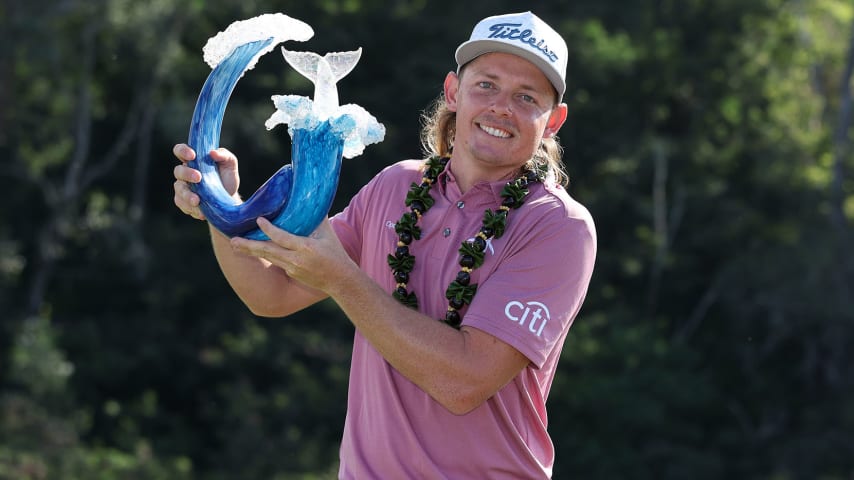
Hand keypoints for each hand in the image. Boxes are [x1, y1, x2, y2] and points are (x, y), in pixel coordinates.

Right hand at [172, 144, 240, 219]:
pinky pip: (181, 203)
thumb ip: (224, 155)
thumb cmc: (227, 178)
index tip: (193, 155)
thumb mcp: (230, 165)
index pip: (181, 150)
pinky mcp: (183, 201)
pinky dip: (190, 208)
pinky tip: (200, 211)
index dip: (183, 151)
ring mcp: (183, 187)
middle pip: (178, 171)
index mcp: (194, 160)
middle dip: (187, 174)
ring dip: (187, 195)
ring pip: (179, 189)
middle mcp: (185, 172)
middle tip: (199, 178)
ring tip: (197, 201)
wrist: (228, 200)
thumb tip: (213, 153)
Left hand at [230, 217, 351, 293]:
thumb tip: (309, 197)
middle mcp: (296, 260)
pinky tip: (252, 249)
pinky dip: (264, 254)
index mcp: (306, 248)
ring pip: (268, 257)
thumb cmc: (335, 253)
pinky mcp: (291, 273)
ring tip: (235, 245)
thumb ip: (316, 217)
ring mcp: (292, 269)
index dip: (269, 229)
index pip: (283, 238)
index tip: (258, 220)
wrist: (340, 280)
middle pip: (269, 251)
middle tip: (233, 240)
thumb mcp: (328, 234)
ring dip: (250, 251)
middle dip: (249, 246)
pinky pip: (276, 261)